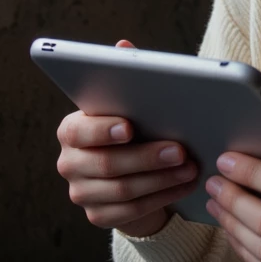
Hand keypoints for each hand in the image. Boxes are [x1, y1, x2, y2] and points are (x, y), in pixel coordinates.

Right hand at [55, 39, 198, 234]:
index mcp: (71, 130)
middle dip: (147, 157)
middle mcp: (70, 163)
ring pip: (123, 190)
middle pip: (107, 164)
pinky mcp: (99, 216)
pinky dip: (163, 197)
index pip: (79, 132)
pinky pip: (132, 211)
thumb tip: (123, 45)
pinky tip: (185, 185)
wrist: (132, 172)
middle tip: (180, 149)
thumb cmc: (134, 127)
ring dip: (161, 179)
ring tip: (190, 167)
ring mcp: (82, 193)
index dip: (102, 131)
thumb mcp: (130, 103)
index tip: (130, 127)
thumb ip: (125, 74)